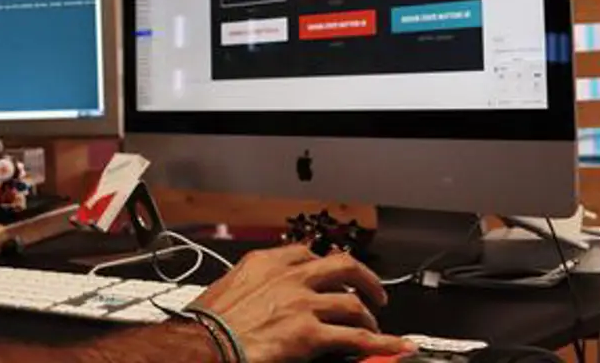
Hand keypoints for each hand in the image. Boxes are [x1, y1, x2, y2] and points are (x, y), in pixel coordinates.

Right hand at [191, 245, 414, 362]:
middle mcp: (289, 277)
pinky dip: (383, 343)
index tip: (331, 274)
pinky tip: (397, 346)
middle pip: (341, 266)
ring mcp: (303, 304)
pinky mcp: (311, 334)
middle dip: (363, 278)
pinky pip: (357, 338)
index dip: (325, 264)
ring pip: (352, 304)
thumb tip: (260, 296)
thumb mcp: (227, 288)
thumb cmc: (206, 324)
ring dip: (368, 316)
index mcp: (265, 263)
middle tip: (371, 291)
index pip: (306, 253)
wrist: (203, 344)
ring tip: (373, 327)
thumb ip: (252, 285)